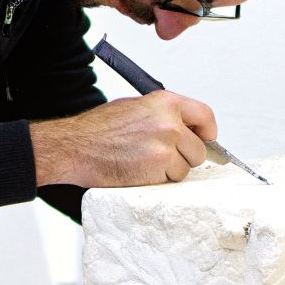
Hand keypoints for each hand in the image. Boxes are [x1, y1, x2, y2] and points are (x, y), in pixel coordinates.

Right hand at [31, 92, 217, 187]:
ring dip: (169, 171)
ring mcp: (165, 148)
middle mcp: (170, 123)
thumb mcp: (134, 106)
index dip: (208, 132)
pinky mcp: (158, 170)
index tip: (206, 139)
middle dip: (184, 157)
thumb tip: (185, 126)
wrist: (76, 147)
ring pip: (185, 169)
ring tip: (143, 162)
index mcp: (165, 103)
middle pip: (199, 150)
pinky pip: (170, 182)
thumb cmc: (98, 128)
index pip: (205, 116)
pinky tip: (138, 171)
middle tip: (161, 156)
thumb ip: (163, 114)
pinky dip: (157, 181)